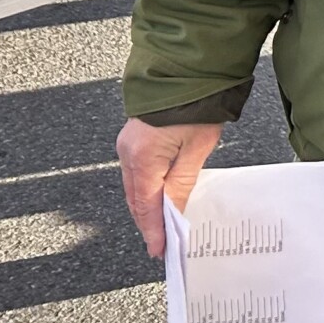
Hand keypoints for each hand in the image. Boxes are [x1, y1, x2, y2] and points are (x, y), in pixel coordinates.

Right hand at [116, 118, 223, 257]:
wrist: (186, 73)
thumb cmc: (196, 105)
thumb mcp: (196, 148)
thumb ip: (182, 183)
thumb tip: (173, 213)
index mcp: (142, 156)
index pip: (146, 204)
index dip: (153, 230)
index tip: (159, 250)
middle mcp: (127, 152)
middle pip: (136, 198)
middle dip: (148, 223)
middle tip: (161, 245)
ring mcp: (126, 145)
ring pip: (134, 187)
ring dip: (145, 208)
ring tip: (160, 229)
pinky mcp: (132, 140)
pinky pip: (135, 174)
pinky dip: (144, 191)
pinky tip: (156, 201)